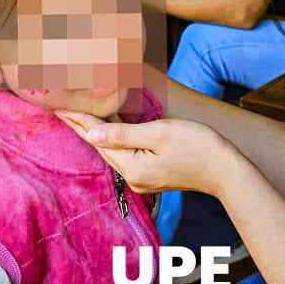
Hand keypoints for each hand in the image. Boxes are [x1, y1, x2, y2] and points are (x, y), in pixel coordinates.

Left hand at [56, 111, 238, 195]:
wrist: (226, 171)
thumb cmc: (198, 147)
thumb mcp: (160, 133)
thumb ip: (124, 133)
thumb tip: (92, 132)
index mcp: (131, 167)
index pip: (97, 139)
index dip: (78, 119)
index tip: (58, 105)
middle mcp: (132, 177)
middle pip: (100, 146)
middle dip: (80, 125)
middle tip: (59, 106)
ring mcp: (141, 178)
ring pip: (111, 149)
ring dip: (95, 130)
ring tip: (76, 113)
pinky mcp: (150, 174)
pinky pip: (124, 152)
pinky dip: (112, 137)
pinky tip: (106, 126)